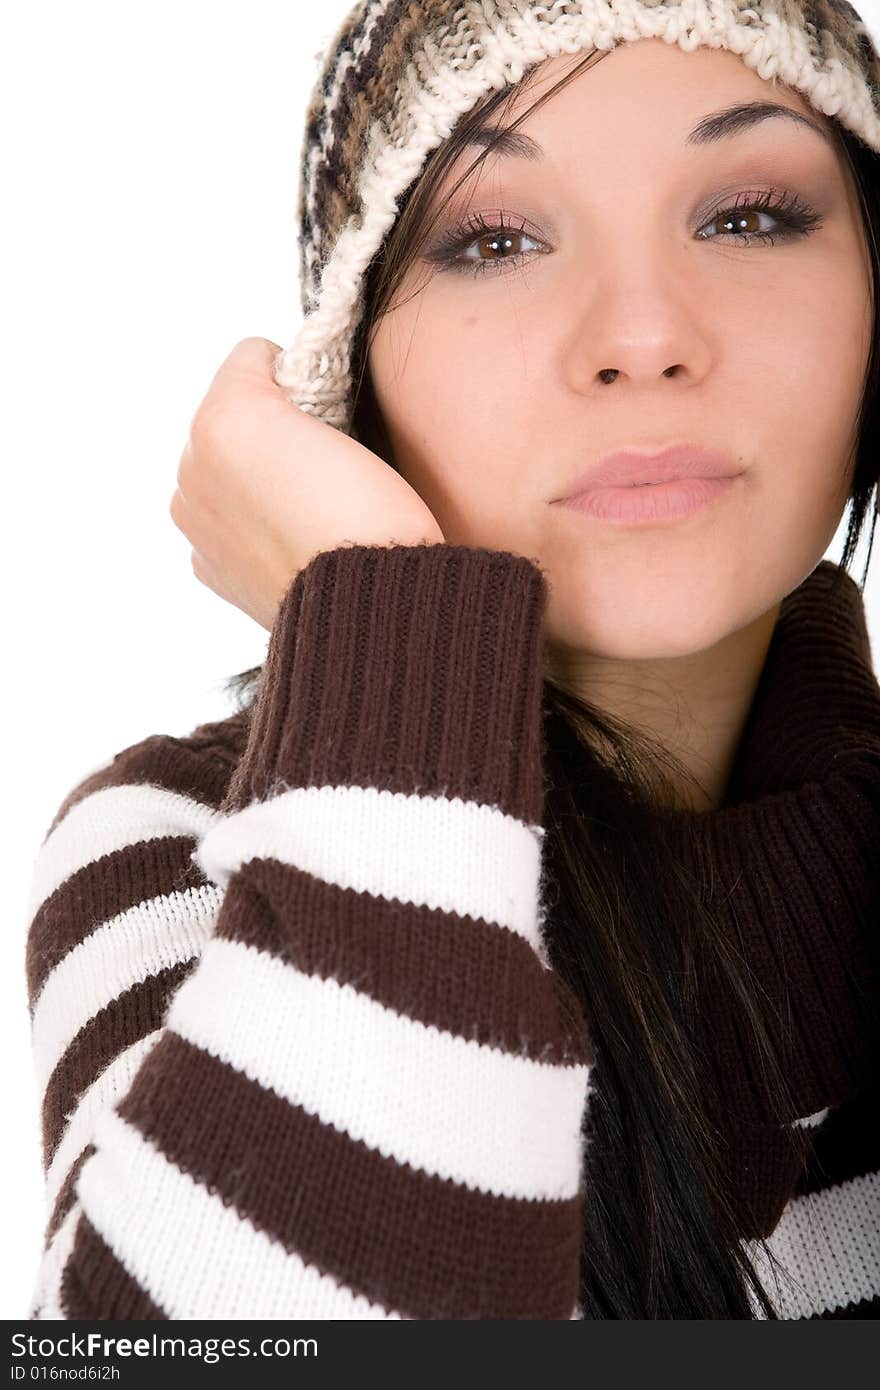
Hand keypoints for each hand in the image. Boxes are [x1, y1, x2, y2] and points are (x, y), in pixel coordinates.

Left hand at [169, 337, 444, 630]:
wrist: (367, 611)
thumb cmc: (366, 515)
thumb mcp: (340, 415)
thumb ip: (299, 387)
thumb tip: (281, 390)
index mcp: (218, 422)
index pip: (255, 360)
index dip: (302, 380)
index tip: (332, 417)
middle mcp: (189, 469)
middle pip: (235, 416)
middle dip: (274, 432)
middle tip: (328, 467)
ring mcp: (195, 524)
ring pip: (231, 470)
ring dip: (263, 478)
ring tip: (314, 507)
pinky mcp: (210, 569)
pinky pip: (228, 522)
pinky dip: (254, 524)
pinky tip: (293, 541)